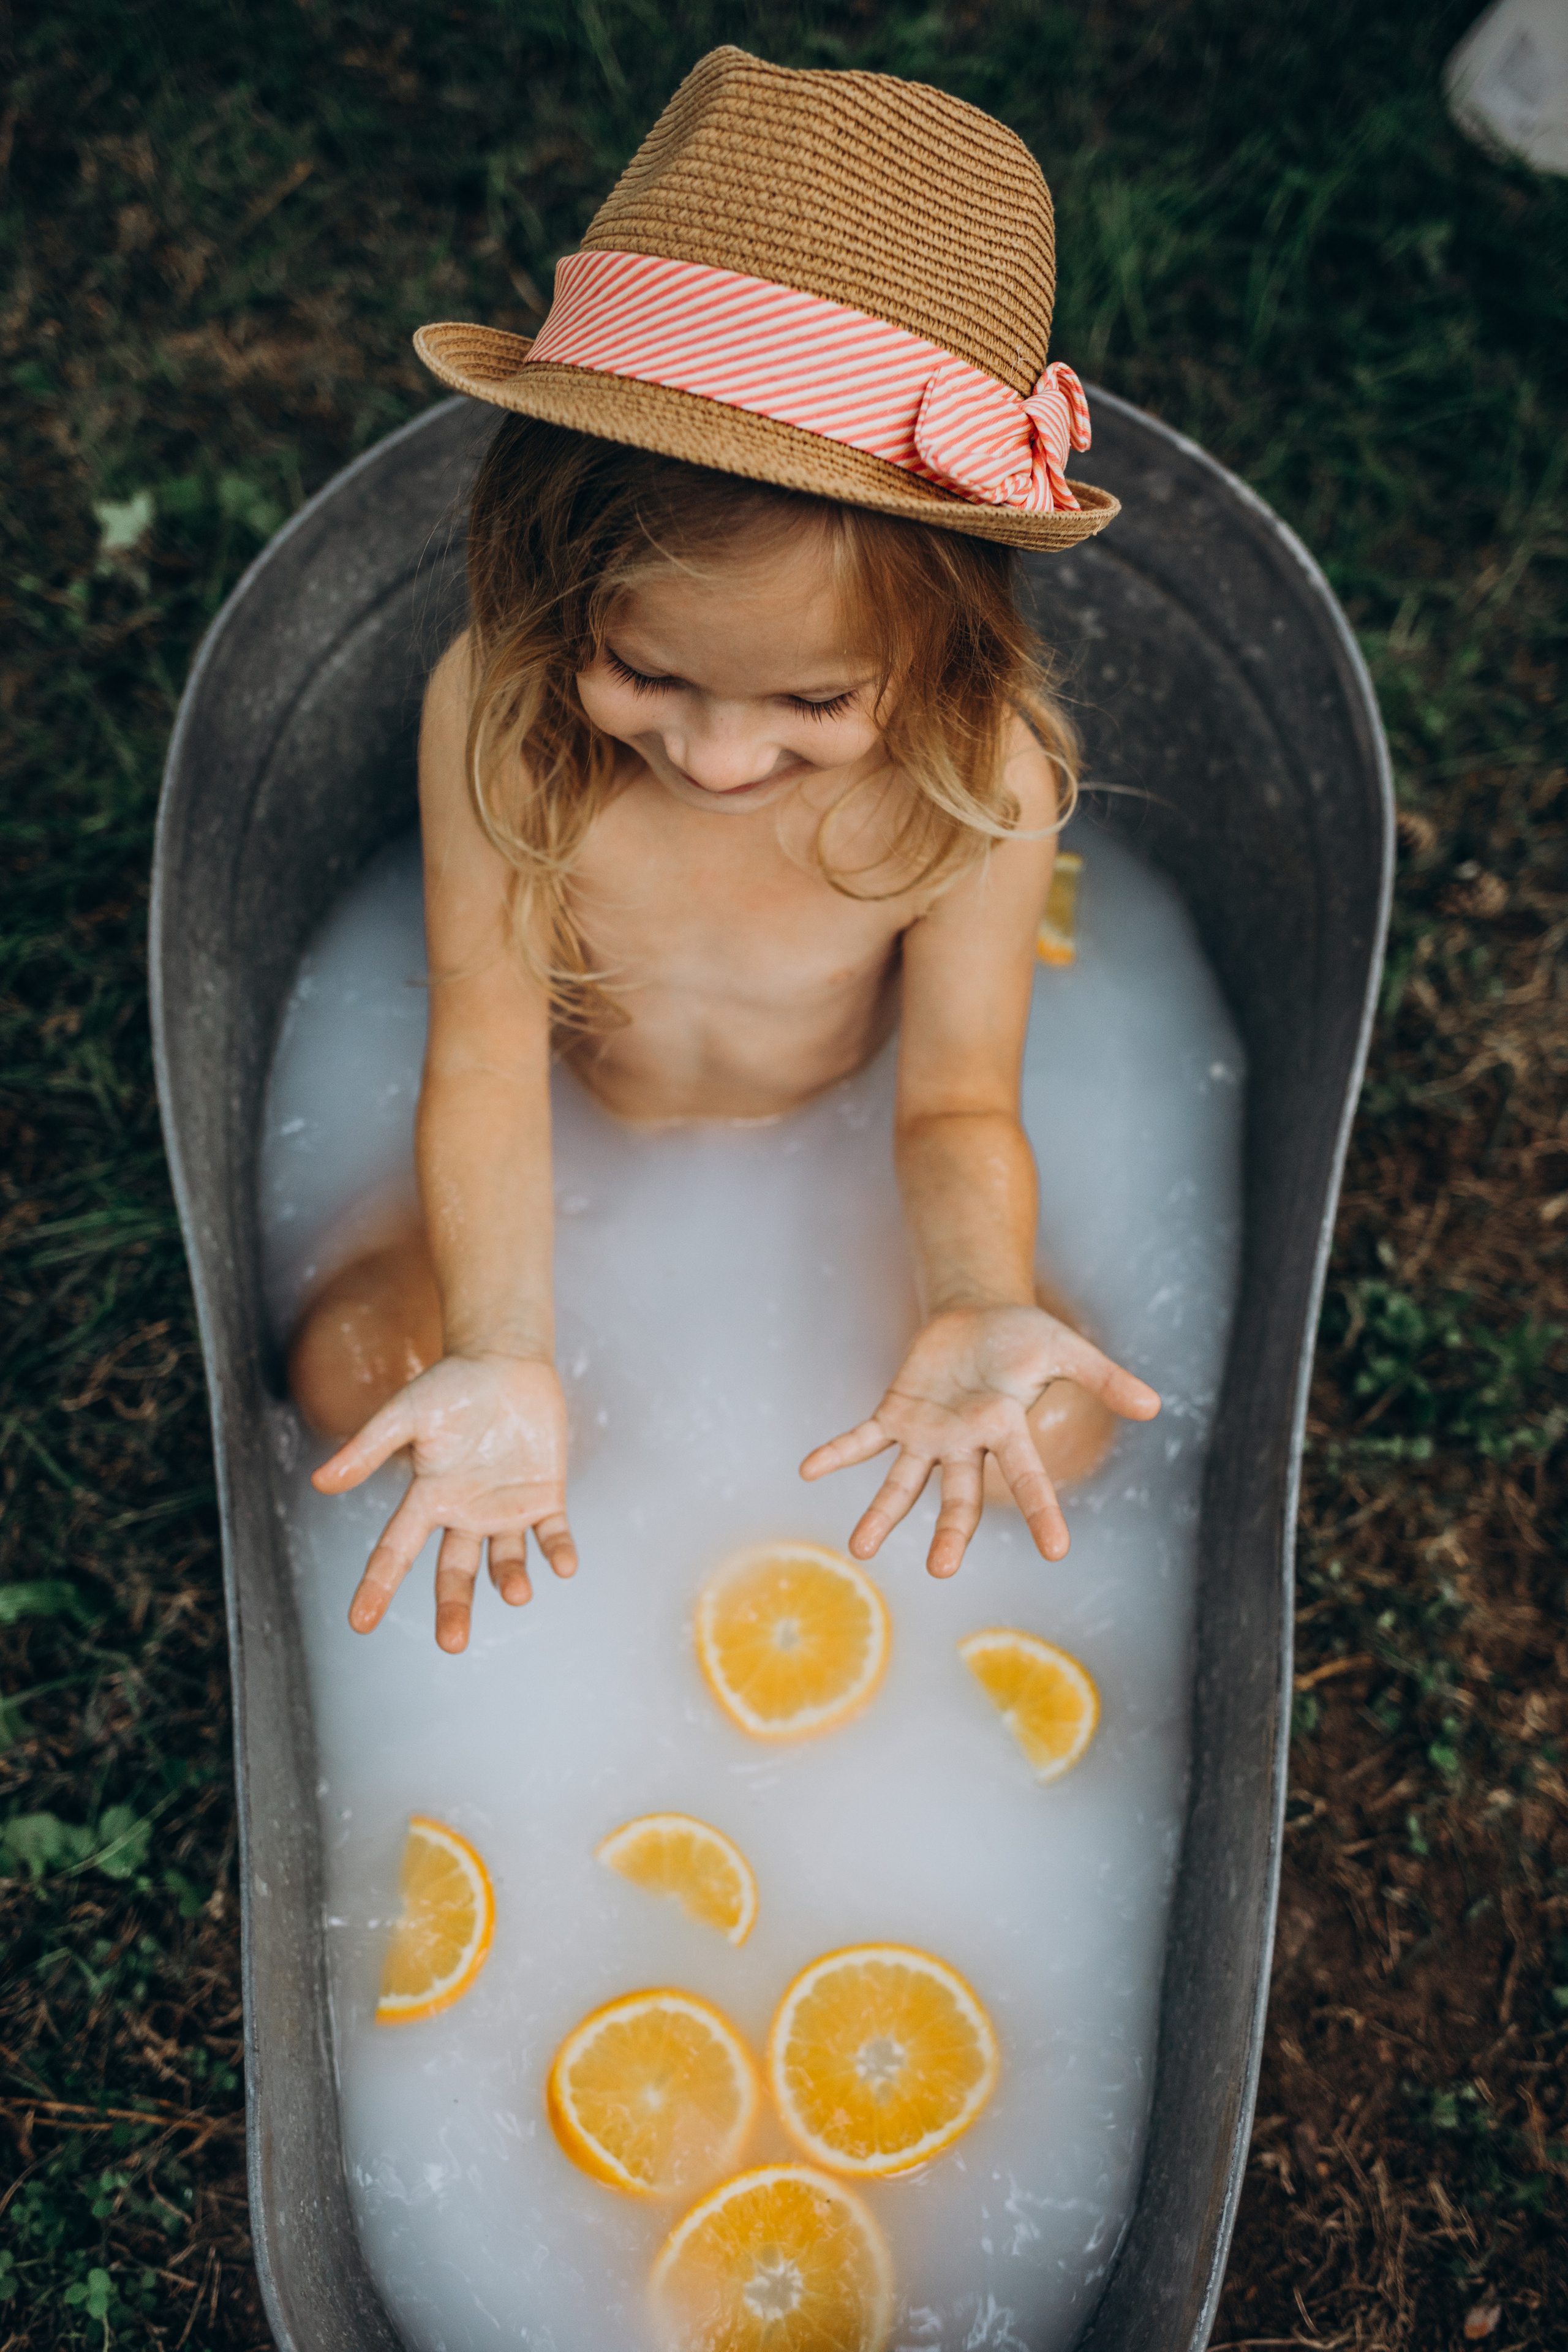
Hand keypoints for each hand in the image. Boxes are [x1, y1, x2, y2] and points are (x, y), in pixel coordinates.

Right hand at [312, 1352, 576, 1651]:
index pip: (396, 1552)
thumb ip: (368, 1448)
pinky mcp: (545, 1496)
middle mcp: (466, 1514)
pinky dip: (558, 1551)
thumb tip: (321, 1482)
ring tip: (515, 1592)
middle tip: (451, 1643)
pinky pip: (552, 1534)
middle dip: (453, 1607)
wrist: (506, 1361)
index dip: (377, 1586)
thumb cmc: (452, 1385)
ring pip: (505, 1560)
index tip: (359, 1622)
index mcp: (429, 1499)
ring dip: (510, 1579)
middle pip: (454, 1573)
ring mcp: (507, 1509)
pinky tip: (564, 1565)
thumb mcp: (406, 1414)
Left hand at [800, 1305, 1158, 1579]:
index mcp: (1007, 1430)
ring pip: (903, 1483)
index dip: (1042, 1511)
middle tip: (940, 1568)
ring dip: (881, 1514)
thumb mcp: (1065, 1349)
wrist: (978, 1315)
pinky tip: (807, 1468)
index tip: (1057, 1550)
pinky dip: (838, 1452)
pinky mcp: (896, 1415)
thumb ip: (1104, 1378)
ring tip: (858, 1547)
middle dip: (950, 1531)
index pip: (1028, 1478)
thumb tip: (1154, 1405)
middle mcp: (966, 1445)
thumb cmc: (1024, 1336)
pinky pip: (863, 1439)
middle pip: (959, 1497)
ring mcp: (928, 1435)